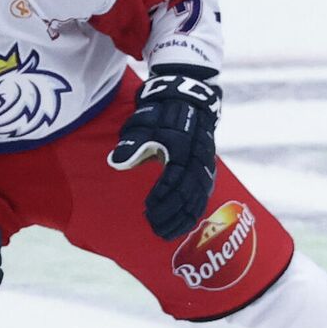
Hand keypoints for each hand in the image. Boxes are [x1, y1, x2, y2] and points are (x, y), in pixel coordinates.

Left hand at [108, 63, 220, 239]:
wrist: (188, 95)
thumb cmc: (161, 111)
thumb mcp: (144, 122)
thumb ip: (133, 143)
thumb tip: (117, 162)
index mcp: (182, 147)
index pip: (175, 179)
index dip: (162, 197)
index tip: (147, 210)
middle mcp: (198, 157)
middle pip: (188, 193)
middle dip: (172, 214)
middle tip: (154, 228)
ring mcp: (206, 163)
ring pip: (199, 197)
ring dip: (183, 218)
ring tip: (166, 233)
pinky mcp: (208, 167)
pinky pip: (204, 194)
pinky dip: (194, 211)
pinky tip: (183, 223)